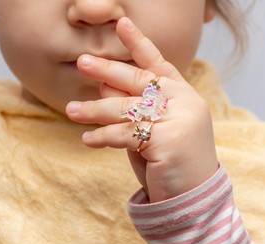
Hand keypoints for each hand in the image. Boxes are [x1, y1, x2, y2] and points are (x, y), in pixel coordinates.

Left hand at [66, 17, 217, 202]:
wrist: (192, 198)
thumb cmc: (169, 162)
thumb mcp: (150, 130)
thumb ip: (132, 108)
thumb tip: (104, 84)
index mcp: (184, 95)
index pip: (159, 64)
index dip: (139, 43)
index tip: (122, 24)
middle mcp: (185, 101)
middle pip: (140, 81)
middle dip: (108, 70)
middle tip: (82, 62)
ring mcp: (181, 119)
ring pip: (129, 108)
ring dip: (96, 109)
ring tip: (72, 110)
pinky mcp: (169, 139)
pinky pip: (126, 133)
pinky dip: (104, 136)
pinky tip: (88, 139)